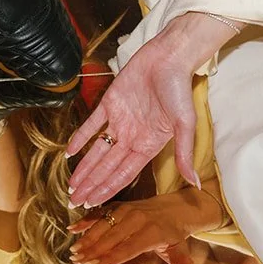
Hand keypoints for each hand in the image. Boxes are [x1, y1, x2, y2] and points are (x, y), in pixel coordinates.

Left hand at [65, 13, 234, 207]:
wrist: (169, 57)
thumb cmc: (180, 90)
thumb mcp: (185, 125)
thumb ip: (184, 154)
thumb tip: (194, 184)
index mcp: (148, 145)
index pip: (123, 174)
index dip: (107, 190)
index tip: (93, 205)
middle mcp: (132, 136)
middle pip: (107, 166)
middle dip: (91, 185)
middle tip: (74, 202)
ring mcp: (120, 120)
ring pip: (97, 149)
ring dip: (84, 167)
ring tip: (71, 186)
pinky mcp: (110, 102)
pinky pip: (92, 124)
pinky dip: (80, 138)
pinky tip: (68, 153)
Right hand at [68, 189, 222, 263]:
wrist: (173, 207)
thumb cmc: (173, 233)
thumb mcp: (179, 246)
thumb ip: (179, 258)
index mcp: (152, 232)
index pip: (128, 248)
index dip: (110, 258)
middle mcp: (137, 219)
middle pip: (112, 236)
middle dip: (93, 249)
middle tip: (77, 261)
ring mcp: (127, 210)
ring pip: (104, 224)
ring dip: (87, 237)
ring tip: (73, 251)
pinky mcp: (119, 205)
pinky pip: (101, 212)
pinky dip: (87, 220)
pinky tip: (72, 229)